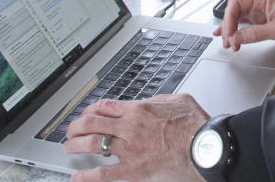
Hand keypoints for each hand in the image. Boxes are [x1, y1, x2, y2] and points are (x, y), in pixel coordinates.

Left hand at [64, 94, 208, 181]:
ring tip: (68, 148)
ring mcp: (130, 149)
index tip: (86, 113)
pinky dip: (87, 176)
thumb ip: (159, 100)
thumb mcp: (178, 101)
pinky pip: (104, 173)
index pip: (105, 106)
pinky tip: (77, 177)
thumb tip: (151, 101)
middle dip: (76, 126)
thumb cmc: (196, 126)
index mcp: (140, 109)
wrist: (205, 147)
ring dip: (75, 145)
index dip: (90, 109)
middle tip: (71, 130)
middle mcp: (130, 127)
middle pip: (92, 123)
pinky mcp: (134, 170)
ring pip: (93, 144)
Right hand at [214, 0, 274, 50]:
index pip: (237, 3)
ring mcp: (258, 9)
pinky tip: (229, 36)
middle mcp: (259, 1)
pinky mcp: (260, 17)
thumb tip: (236, 38)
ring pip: (237, 16)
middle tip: (229, 41)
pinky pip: (243, 22)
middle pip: (234, 9)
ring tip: (228, 43)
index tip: (230, 34)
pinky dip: (235, 30)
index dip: (229, 19)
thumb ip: (255, 34)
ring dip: (230, 29)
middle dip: (228, 25)